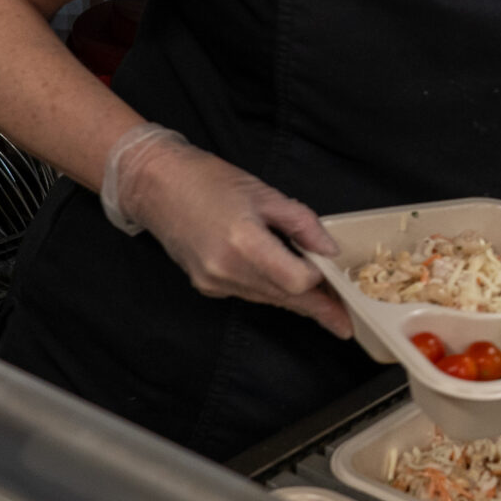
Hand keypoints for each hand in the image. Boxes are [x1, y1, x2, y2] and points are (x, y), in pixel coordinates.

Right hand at [102, 123, 350, 336]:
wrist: (156, 185)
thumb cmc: (208, 180)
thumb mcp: (264, 193)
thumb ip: (301, 224)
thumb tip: (328, 250)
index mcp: (244, 243)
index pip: (296, 281)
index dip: (319, 281)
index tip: (336, 278)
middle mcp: (226, 270)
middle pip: (284, 298)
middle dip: (316, 307)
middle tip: (344, 320)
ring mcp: (213, 282)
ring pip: (267, 300)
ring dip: (295, 300)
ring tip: (323, 305)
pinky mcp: (206, 286)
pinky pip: (249, 293)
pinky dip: (270, 290)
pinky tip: (285, 284)